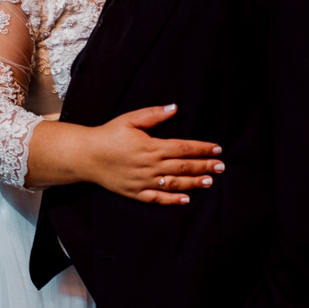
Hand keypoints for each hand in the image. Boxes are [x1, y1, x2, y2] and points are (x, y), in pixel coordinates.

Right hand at [84, 104, 222, 205]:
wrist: (86, 155)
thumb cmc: (108, 134)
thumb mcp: (130, 119)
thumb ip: (154, 114)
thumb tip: (174, 108)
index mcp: (151, 146)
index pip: (183, 148)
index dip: (202, 148)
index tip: (217, 149)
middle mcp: (150, 166)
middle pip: (183, 166)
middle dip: (204, 166)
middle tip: (222, 167)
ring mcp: (143, 181)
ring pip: (174, 184)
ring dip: (194, 182)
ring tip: (210, 181)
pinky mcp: (136, 193)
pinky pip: (158, 199)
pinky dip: (173, 200)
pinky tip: (186, 199)